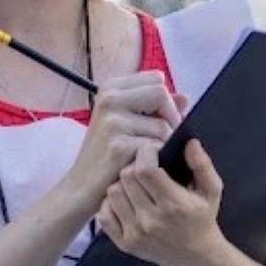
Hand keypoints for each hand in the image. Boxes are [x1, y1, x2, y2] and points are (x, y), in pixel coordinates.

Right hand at [60, 71, 184, 209]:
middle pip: (161, 93)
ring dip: (163, 144)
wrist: (80, 186)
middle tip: (162, 138)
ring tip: (146, 156)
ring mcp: (113, 122)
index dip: (166, 99)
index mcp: (110, 88)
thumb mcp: (125, 122)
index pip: (156, 79)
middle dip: (170, 117)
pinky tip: (140, 166)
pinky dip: (155, 160)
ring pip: (163, 125)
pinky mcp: (119, 146)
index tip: (160, 119)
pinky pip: (157, 147)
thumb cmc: (106, 154)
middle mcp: (109, 99)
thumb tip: (185, 98)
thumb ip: (154, 108)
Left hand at [97, 138, 224, 265]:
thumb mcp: (211, 190)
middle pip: (126, 177)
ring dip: (122, 184)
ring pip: (113, 192)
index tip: (152, 152)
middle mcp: (152, 220)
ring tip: (136, 185)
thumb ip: (202, 164)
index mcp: (174, 204)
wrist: (195, 257)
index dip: (145, 154)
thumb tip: (190, 142)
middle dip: (135, 166)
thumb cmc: (202, 219)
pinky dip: (111, 203)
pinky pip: (104, 214)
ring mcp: (135, 233)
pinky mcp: (124, 243)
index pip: (145, 170)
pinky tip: (126, 201)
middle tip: (145, 169)